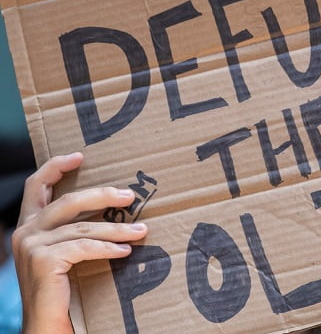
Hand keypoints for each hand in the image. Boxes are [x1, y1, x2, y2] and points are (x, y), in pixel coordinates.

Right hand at [12, 153, 148, 333]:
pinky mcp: (44, 261)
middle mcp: (25, 231)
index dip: (56, 166)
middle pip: (68, 200)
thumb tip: (110, 208)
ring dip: (117, 228)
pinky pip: (85, 247)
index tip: (80, 156)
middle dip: (102, 195)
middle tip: (130, 195)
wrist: (44, 324)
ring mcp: (32, 245)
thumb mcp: (61, 251)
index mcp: (27, 225)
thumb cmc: (58, 288)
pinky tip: (126, 250)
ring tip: (141, 230)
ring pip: (83, 227)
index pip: (35, 185)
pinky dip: (109, 248)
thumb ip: (72, 229)